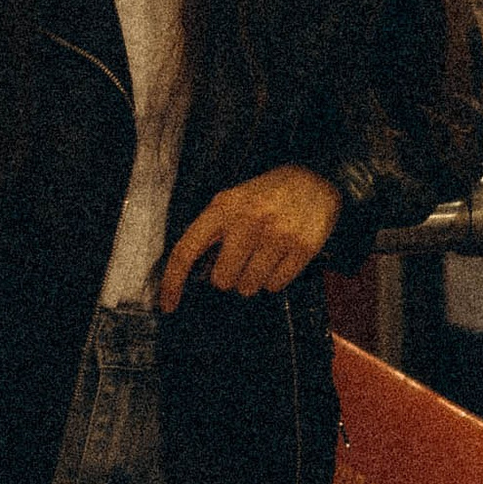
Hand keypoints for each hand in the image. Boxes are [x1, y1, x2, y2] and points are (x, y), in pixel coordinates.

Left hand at [158, 165, 341, 310]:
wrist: (314, 179)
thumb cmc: (267, 195)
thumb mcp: (233, 201)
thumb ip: (213, 231)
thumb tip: (194, 274)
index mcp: (223, 207)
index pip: (186, 250)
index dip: (173, 282)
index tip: (168, 304)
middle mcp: (249, 220)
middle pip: (222, 279)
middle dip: (229, 275)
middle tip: (242, 258)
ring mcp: (278, 235)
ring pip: (249, 286)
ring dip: (253, 279)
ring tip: (264, 254)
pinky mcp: (303, 248)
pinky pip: (276, 286)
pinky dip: (274, 278)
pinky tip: (280, 257)